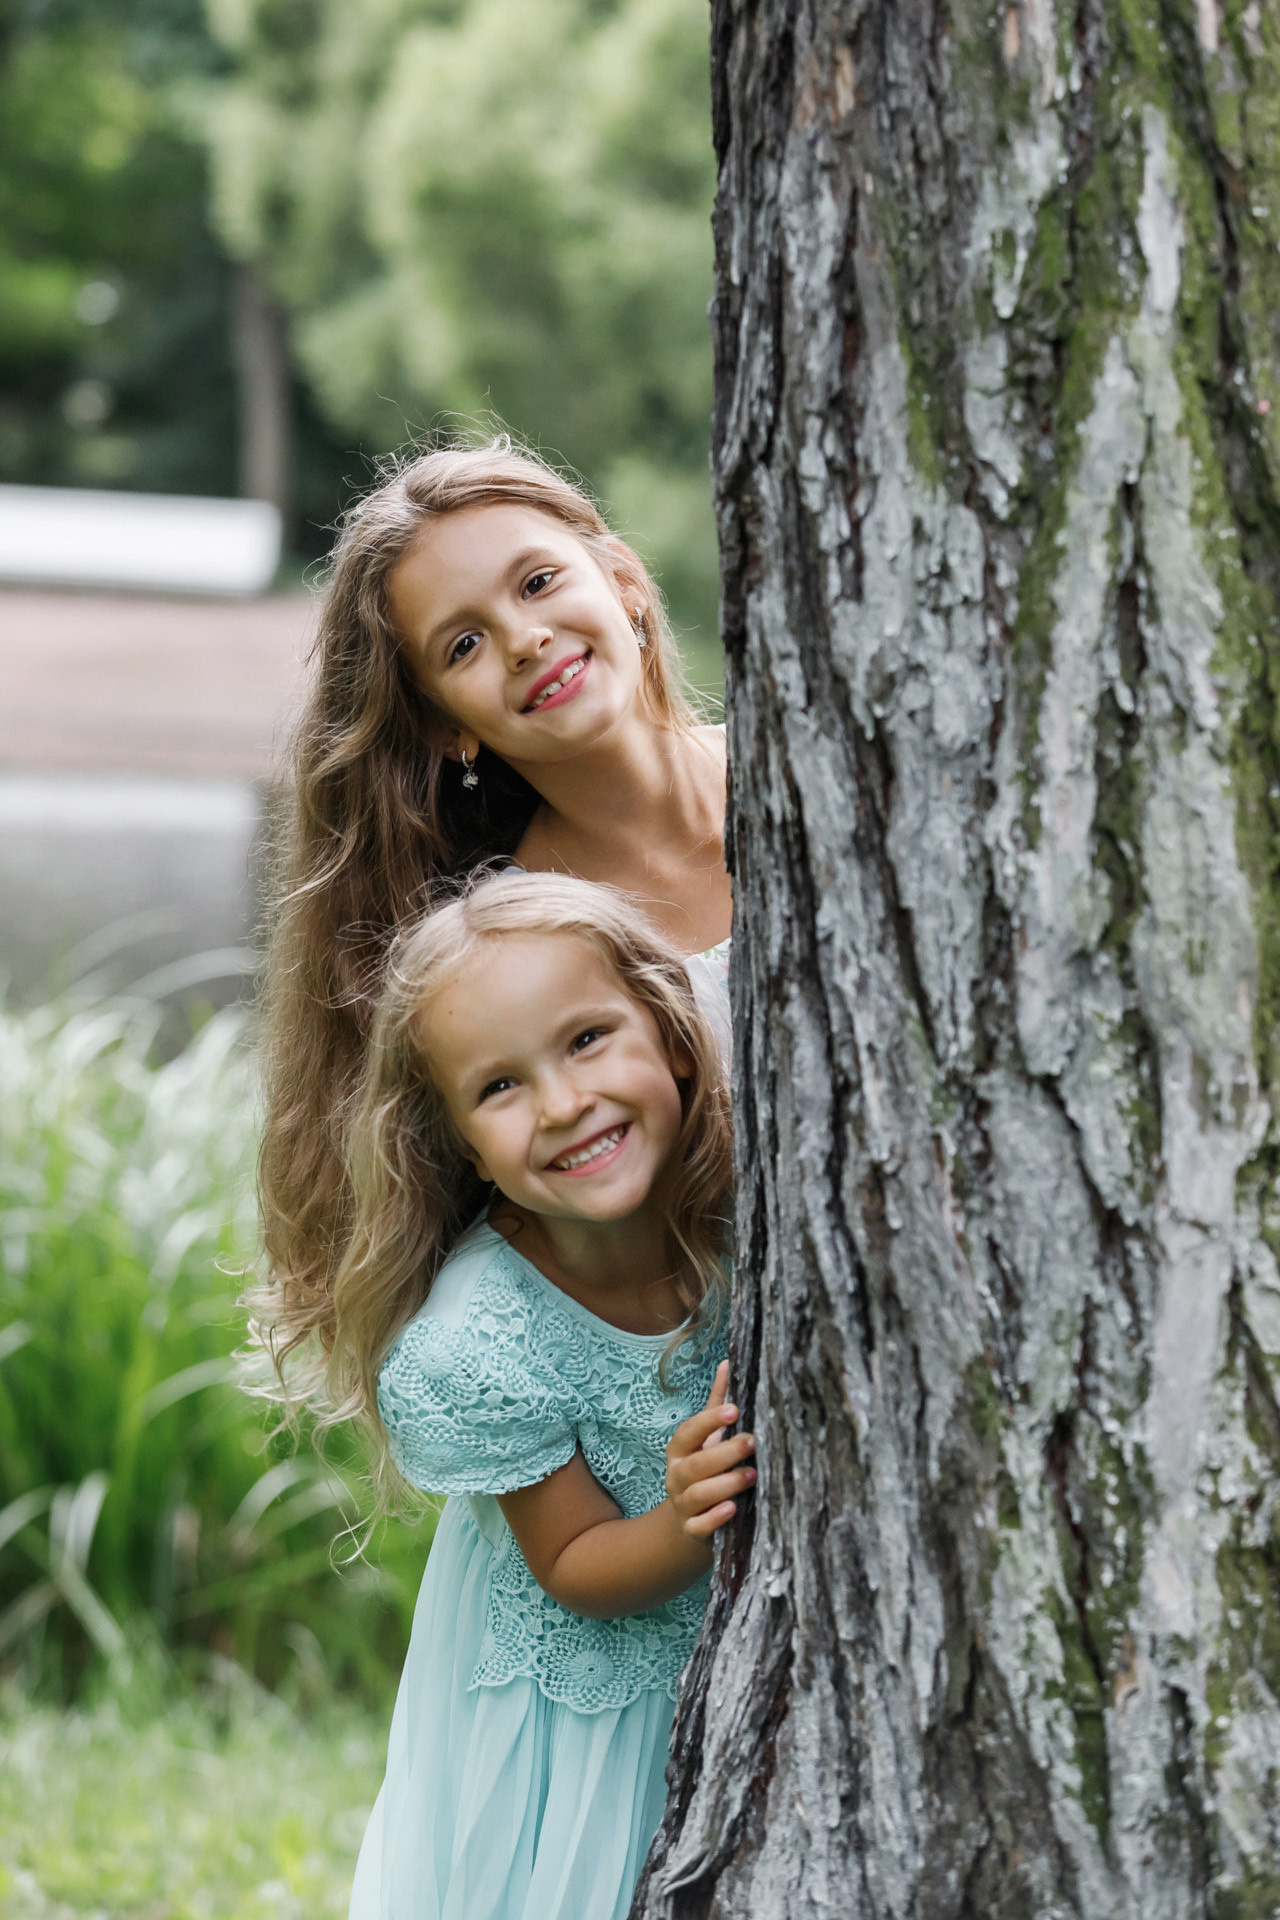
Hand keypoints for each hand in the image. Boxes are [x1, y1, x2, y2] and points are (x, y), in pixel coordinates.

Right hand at [665, 1359, 756, 1539]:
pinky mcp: (692, 1530)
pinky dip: (714, 1519)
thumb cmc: (705, 1470)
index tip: (734, 1410)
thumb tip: (727, 1363)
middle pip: (697, 1464)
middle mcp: (677, 1476)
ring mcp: (682, 1504)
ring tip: (752, 1475)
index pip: (688, 1432)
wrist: (688, 1522)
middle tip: (753, 1443)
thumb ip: (716, 1404)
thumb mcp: (707, 1438)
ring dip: (725, 1484)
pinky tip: (732, 1509)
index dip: (709, 1421)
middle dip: (725, 1453)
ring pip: (699, 1494)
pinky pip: (699, 1526)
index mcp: (680, 1450)